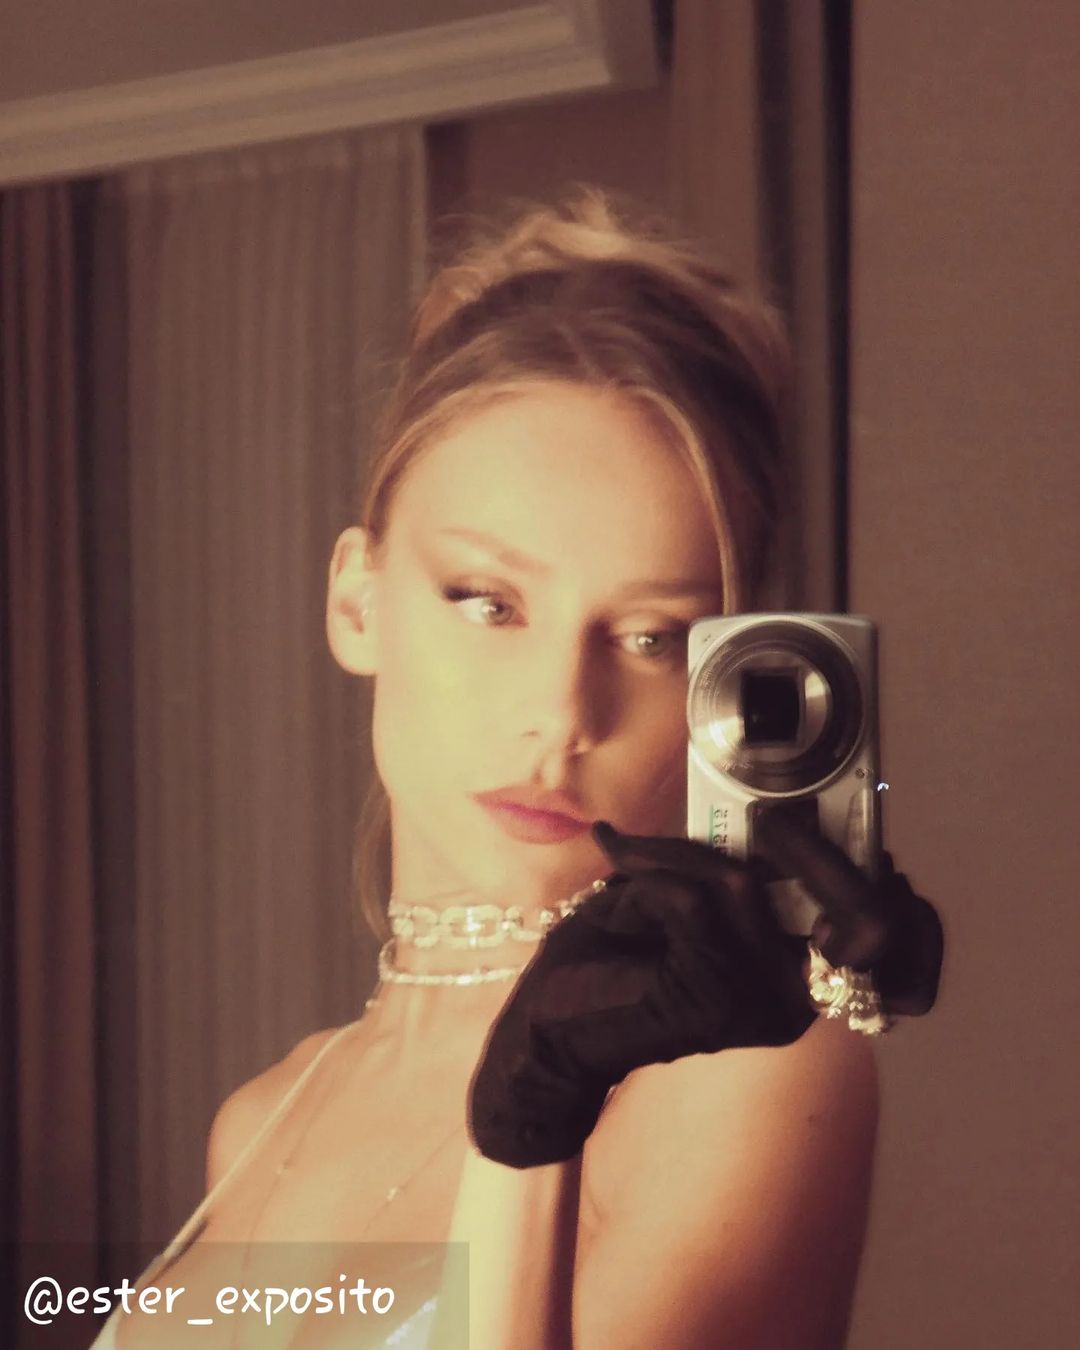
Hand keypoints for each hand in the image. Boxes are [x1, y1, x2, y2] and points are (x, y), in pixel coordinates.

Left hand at [467, 814, 943, 1167]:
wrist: (542, 1031)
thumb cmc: (612, 957)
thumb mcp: (689, 898)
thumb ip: (740, 865)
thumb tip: (777, 807)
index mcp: (798, 982)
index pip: (899, 958)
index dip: (911, 913)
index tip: (884, 859)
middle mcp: (795, 1003)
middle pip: (856, 914)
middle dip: (817, 848)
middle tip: (771, 818)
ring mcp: (758, 1006)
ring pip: (742, 883)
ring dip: (678, 852)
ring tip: (631, 855)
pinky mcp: (710, 999)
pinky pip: (690, 897)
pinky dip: (646, 871)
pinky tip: (616, 877)